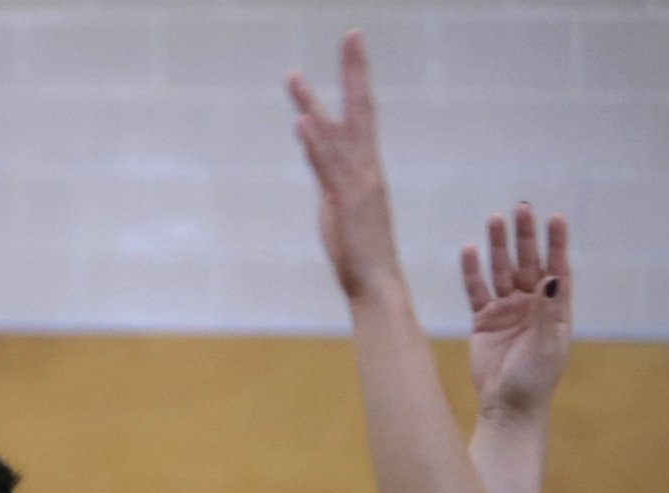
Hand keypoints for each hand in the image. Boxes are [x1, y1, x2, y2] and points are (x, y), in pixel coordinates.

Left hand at [290, 33, 403, 304]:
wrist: (375, 282)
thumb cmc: (359, 249)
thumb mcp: (341, 205)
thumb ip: (331, 178)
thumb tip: (318, 157)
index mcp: (367, 167)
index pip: (364, 111)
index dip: (358, 77)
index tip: (353, 44)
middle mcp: (367, 167)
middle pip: (361, 108)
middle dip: (354, 70)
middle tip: (351, 34)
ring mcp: (358, 183)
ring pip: (336, 134)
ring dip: (313, 104)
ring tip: (293, 77)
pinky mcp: (345, 202)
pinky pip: (328, 168)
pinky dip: (315, 144)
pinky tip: (303, 122)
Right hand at [462, 200, 571, 416]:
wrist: (508, 406)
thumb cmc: (535, 379)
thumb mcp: (546, 345)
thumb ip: (546, 311)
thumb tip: (550, 277)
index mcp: (555, 308)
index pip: (557, 267)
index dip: (556, 242)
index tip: (555, 218)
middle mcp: (532, 303)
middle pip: (528, 261)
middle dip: (524, 236)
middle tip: (520, 208)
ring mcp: (507, 310)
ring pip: (502, 271)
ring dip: (498, 247)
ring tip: (493, 220)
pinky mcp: (483, 320)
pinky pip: (477, 291)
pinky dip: (472, 272)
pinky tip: (469, 251)